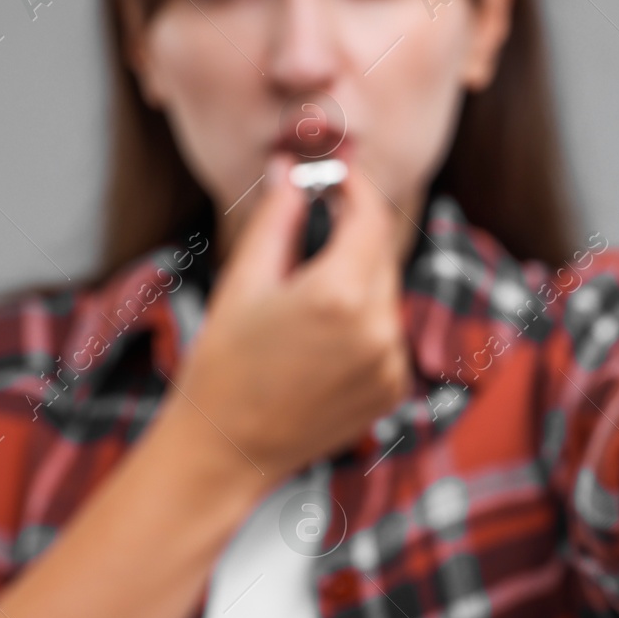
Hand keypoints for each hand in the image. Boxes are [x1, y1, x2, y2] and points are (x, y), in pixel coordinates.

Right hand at [165, 154, 412, 486]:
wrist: (227, 448)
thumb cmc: (224, 361)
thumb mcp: (245, 280)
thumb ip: (279, 217)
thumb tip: (292, 168)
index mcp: (340, 294)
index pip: (370, 217)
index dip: (355, 188)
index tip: (336, 177)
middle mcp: (378, 329)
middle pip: (382, 254)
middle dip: (354, 235)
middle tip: (315, 231)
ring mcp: (391, 364)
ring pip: (386, 294)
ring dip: (359, 281)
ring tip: (307, 301)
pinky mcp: (394, 389)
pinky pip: (388, 334)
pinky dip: (365, 324)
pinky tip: (322, 342)